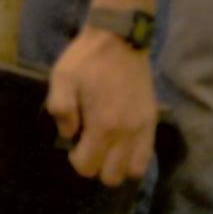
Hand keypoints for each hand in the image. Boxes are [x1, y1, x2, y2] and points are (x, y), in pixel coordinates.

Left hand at [47, 29, 158, 185]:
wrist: (120, 38)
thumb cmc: (87, 58)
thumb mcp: (61, 78)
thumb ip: (61, 110)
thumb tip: (69, 134)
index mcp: (103, 124)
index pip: (88, 166)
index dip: (76, 160)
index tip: (73, 145)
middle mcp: (126, 132)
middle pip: (112, 175)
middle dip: (97, 166)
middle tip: (89, 146)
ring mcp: (142, 127)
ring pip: (133, 170)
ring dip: (117, 165)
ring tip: (107, 148)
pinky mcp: (152, 119)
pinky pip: (147, 154)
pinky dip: (134, 157)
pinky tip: (122, 143)